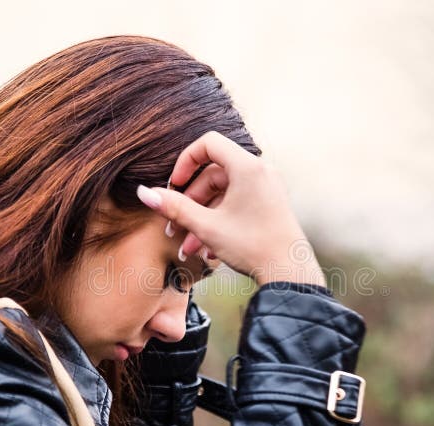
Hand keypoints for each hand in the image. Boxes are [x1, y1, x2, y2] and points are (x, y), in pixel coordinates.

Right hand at [135, 131, 325, 286]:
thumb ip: (174, 207)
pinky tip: (208, 251)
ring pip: (223, 195)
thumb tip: (144, 193)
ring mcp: (266, 189)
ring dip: (201, 218)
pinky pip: (237, 205)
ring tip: (188, 247)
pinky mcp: (269, 205)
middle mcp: (260, 172)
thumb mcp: (206, 226)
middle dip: (189, 202)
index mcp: (247, 167)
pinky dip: (219, 222)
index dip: (185, 161)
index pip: (208, 144)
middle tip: (174, 226)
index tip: (174, 186)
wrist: (289, 274)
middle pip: (213, 174)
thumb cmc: (253, 246)